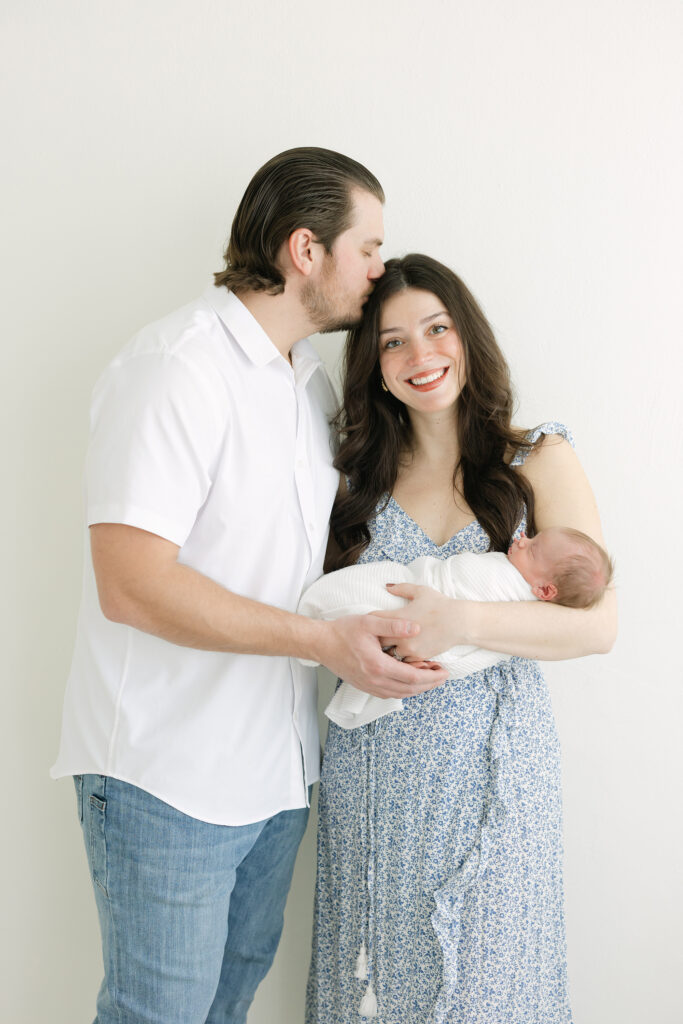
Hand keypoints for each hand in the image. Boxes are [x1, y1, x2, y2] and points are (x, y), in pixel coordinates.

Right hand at [315, 613, 447, 698]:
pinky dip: (404, 690)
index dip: (431, 676)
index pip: (412, 677)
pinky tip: (411, 682)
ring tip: (431, 678)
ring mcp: (369, 686)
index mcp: (378, 666)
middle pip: (409, 689)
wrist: (321, 644)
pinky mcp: (365, 686)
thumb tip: (417, 627)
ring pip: (401, 694)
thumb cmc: (343, 631)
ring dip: (418, 688)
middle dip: (429, 684)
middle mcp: (374, 681)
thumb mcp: (369, 622)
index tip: (445, 671)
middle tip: (443, 676)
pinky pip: (390, 694)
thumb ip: (394, 625)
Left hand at [375, 584, 467, 659]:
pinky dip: (401, 658)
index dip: (370, 620)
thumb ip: (401, 588)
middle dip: (376, 638)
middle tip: (375, 637)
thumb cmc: (440, 604)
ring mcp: (409, 647)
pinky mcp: (418, 656)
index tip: (371, 622)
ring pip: (388, 653)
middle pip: (377, 640)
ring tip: (387, 647)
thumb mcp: (420, 591)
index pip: (373, 619)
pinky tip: (402, 653)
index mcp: (398, 616)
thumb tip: (387, 587)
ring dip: (388, 650)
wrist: (459, 622)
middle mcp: (400, 634)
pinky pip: (402, 661)